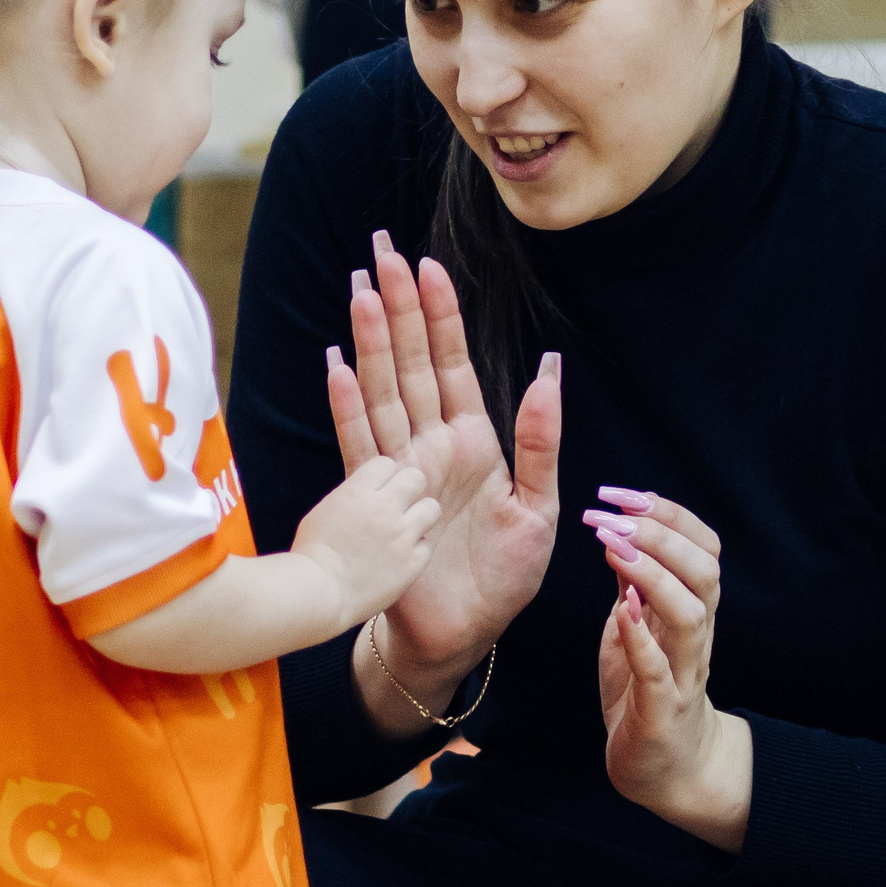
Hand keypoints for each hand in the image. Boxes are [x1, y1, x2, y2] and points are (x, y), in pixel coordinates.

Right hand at [291, 456, 441, 632]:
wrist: (317, 593)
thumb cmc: (312, 554)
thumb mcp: (325, 511)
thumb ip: (352, 496)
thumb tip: (369, 492)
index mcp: (358, 491)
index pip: (387, 463)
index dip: (383, 477)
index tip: (377, 492)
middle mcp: (384, 508)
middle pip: (416, 478)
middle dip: (408, 490)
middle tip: (399, 507)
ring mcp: (401, 536)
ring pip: (432, 508)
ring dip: (420, 517)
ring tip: (406, 530)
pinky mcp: (411, 563)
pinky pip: (427, 544)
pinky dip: (416, 550)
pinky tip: (400, 558)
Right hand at [326, 233, 561, 695]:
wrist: (461, 635)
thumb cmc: (504, 578)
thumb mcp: (539, 508)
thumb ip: (541, 441)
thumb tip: (549, 369)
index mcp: (475, 442)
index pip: (455, 364)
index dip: (442, 316)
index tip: (429, 265)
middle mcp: (433, 446)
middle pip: (411, 363)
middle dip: (397, 308)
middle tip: (381, 251)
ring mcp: (402, 470)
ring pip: (383, 391)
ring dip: (369, 342)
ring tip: (357, 291)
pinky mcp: (378, 500)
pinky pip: (360, 443)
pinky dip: (347, 404)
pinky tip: (335, 364)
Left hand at [591, 490, 750, 852]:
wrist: (665, 769)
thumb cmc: (648, 692)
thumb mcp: (635, 627)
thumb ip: (633, 585)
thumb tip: (618, 532)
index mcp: (692, 611)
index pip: (702, 547)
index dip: (668, 514)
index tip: (622, 494)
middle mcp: (697, 637)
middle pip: (705, 572)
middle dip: (662, 535)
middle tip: (613, 516)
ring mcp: (683, 674)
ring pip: (692, 616)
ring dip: (655, 577)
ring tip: (615, 550)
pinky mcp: (661, 711)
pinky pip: (659, 672)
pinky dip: (642, 639)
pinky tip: (622, 611)